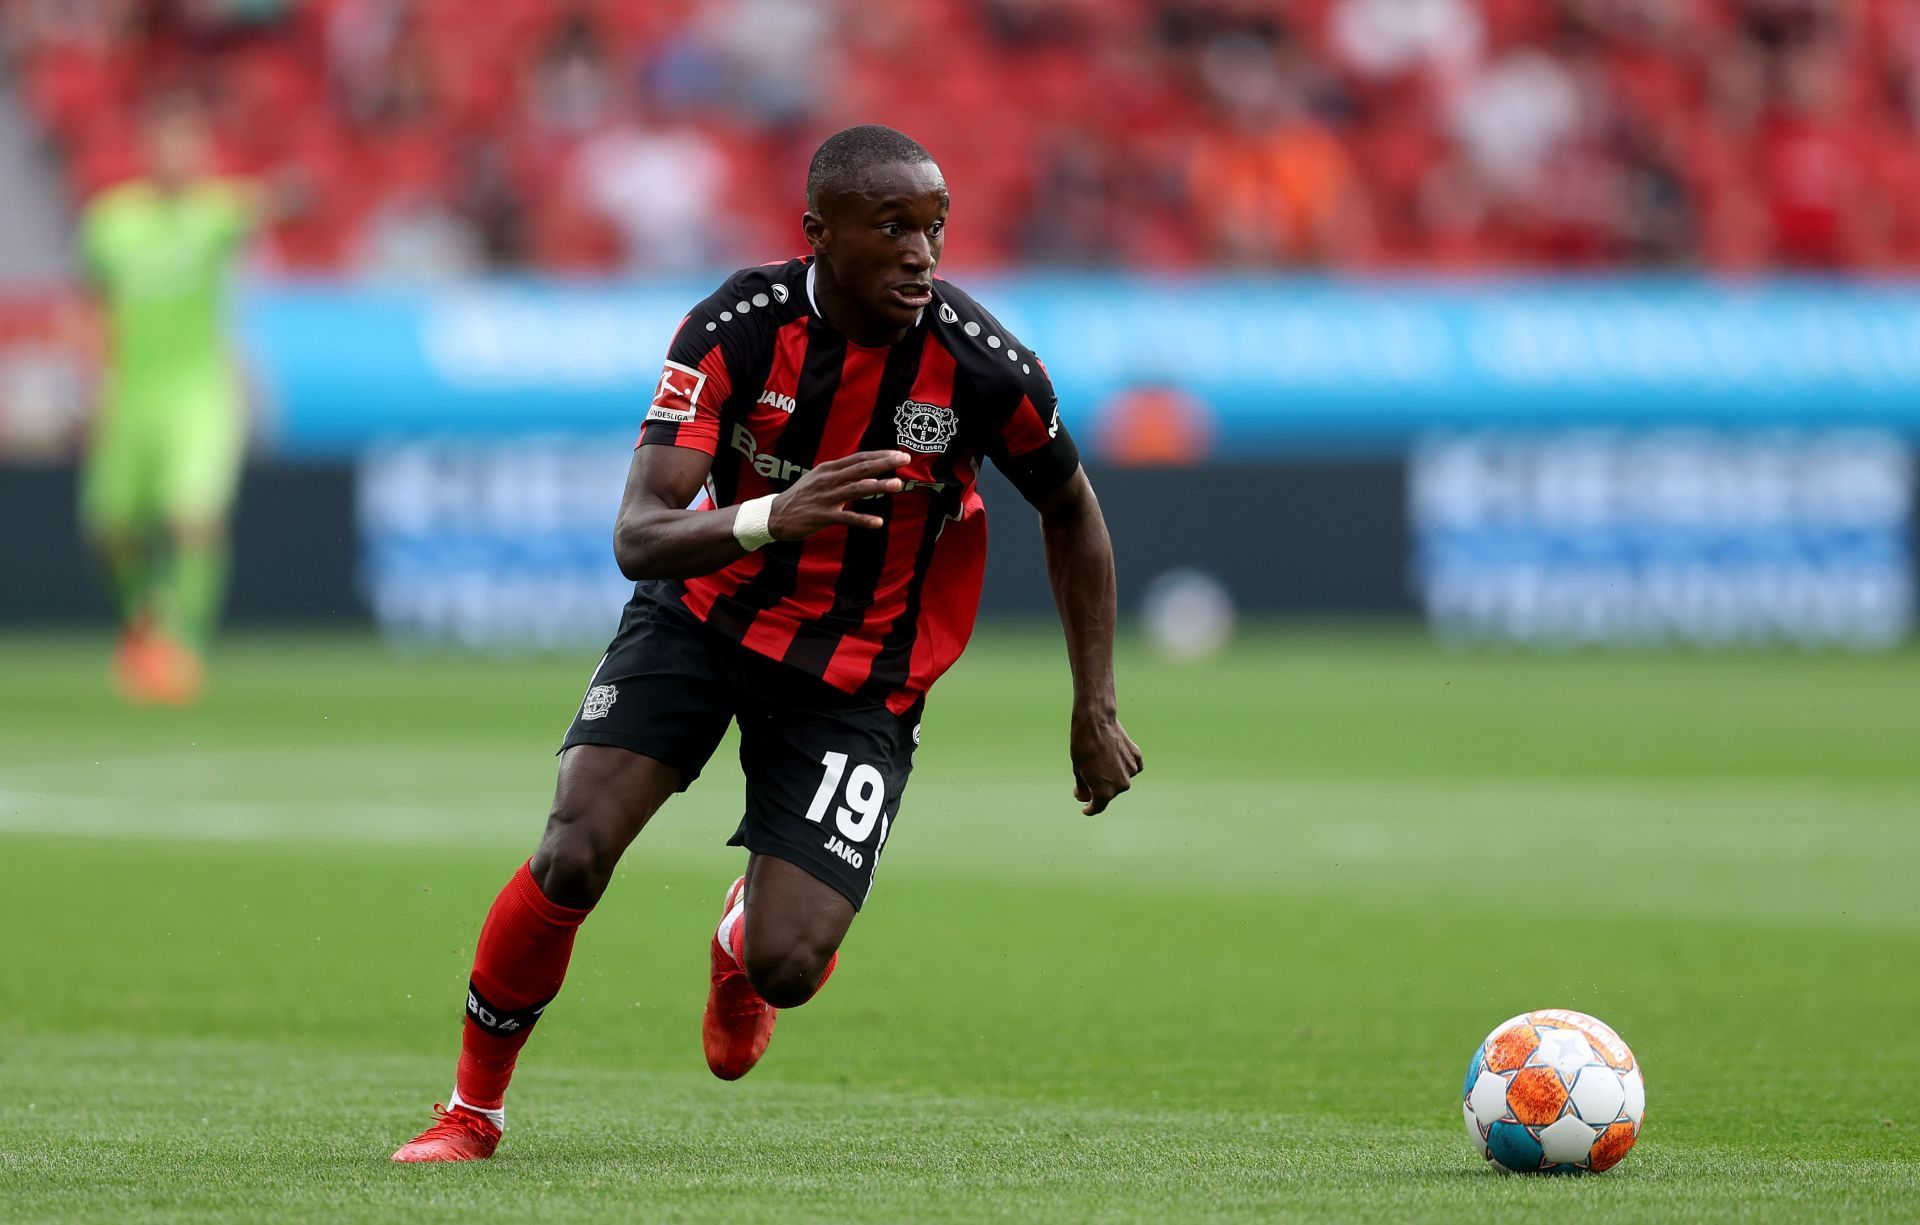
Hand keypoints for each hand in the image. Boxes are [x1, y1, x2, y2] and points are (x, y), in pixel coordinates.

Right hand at [769, 450, 908, 537]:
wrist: (774, 515)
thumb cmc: (802, 497)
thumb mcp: (819, 478)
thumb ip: (841, 474)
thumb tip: (864, 471)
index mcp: (829, 469)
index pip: (859, 458)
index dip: (880, 455)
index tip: (899, 454)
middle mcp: (829, 480)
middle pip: (861, 468)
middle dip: (884, 463)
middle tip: (905, 459)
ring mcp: (825, 497)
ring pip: (857, 489)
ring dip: (879, 486)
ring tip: (897, 485)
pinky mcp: (822, 516)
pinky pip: (846, 518)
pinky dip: (863, 520)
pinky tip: (878, 522)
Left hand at [1070, 709, 1141, 814]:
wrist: (1096, 723)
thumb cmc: (1082, 747)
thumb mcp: (1077, 770)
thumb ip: (1083, 788)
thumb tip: (1084, 797)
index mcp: (1104, 792)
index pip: (1097, 807)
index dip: (1089, 809)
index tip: (1085, 808)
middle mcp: (1121, 786)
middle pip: (1109, 793)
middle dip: (1098, 788)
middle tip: (1087, 777)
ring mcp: (1131, 772)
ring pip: (1121, 779)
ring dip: (1112, 775)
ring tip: (1100, 759)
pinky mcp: (1137, 758)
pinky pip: (1132, 768)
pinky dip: (1124, 766)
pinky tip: (1115, 758)